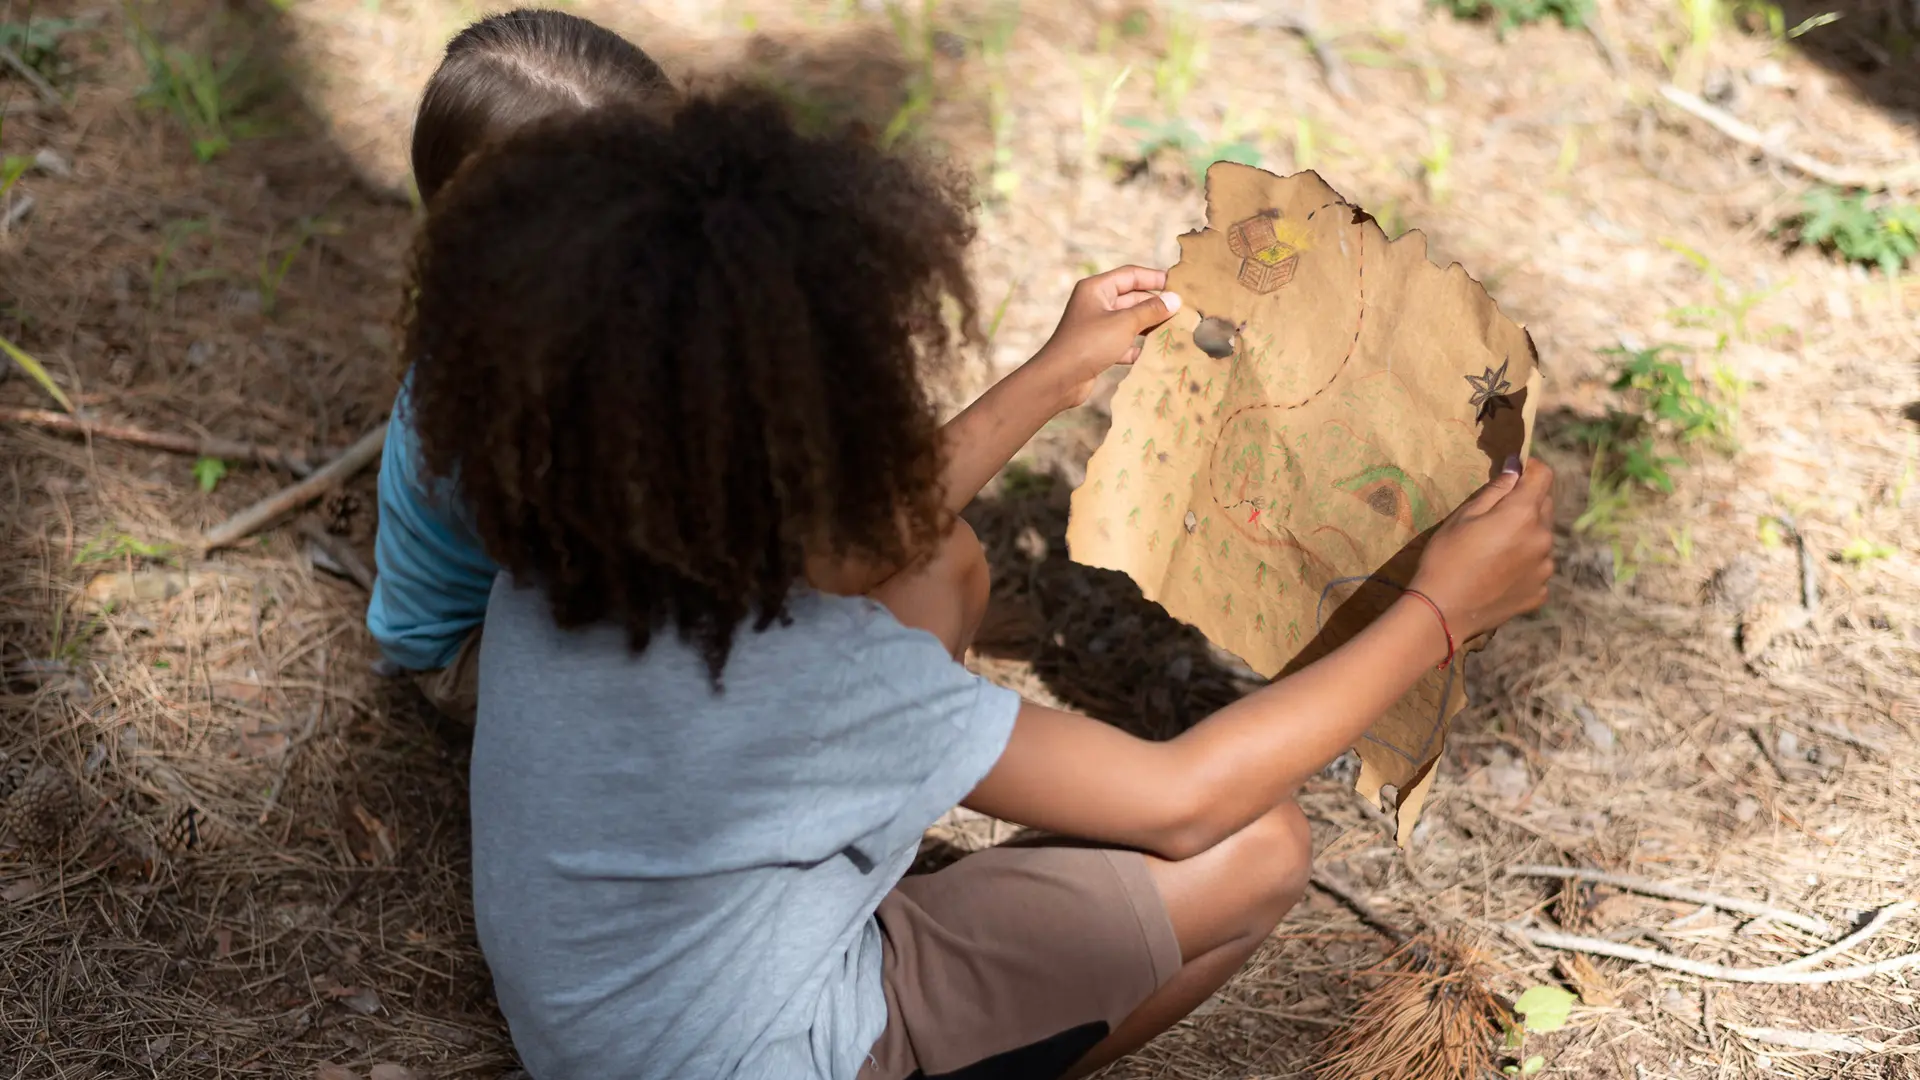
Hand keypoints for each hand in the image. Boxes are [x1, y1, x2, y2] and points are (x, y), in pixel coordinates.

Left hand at [1029, 265, 1181, 406]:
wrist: (1058, 379)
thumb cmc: (1089, 344)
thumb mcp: (1124, 323)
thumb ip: (1151, 311)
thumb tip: (1175, 300)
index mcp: (1097, 289)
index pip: (1131, 275)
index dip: (1155, 278)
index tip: (1178, 284)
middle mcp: (1095, 304)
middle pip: (1132, 298)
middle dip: (1155, 305)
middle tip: (1182, 311)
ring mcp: (1096, 326)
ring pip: (1129, 321)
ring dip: (1149, 326)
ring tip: (1174, 330)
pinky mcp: (1097, 348)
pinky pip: (1123, 342)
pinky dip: (1137, 347)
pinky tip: (1154, 353)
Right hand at [1408, 455, 1555, 642]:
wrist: (1443, 612)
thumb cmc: (1446, 558)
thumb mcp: (1463, 517)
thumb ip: (1496, 490)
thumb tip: (1516, 467)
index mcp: (1523, 514)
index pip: (1544, 476)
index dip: (1530, 469)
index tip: (1515, 472)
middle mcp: (1543, 538)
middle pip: (1545, 506)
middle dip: (1526, 503)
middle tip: (1495, 516)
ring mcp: (1545, 568)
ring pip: (1542, 538)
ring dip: (1526, 536)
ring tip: (1494, 551)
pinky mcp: (1540, 591)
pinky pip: (1537, 567)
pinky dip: (1524, 564)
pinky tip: (1498, 574)